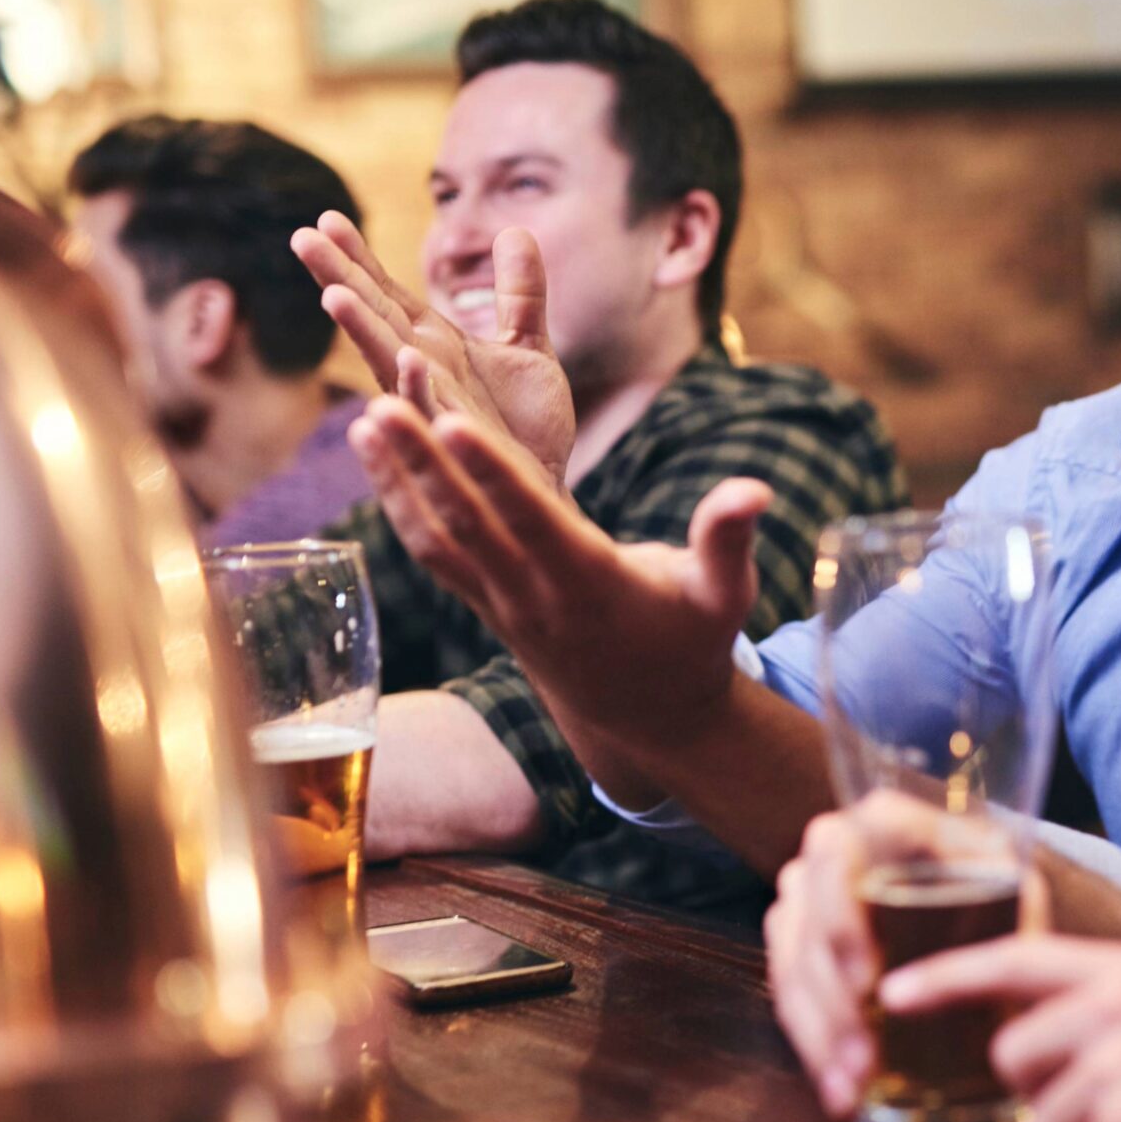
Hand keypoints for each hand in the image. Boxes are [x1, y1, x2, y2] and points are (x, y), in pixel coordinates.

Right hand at [291, 211, 573, 488]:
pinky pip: (431, 412)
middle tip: (301, 237)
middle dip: (338, 278)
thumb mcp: (529, 344)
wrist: (546, 484)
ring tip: (334, 295)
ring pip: (388, 364)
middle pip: (373, 318)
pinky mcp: (454, 440)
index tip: (327, 217)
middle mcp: (421, 371)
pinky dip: (416, 389)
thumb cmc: (527, 423)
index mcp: (433, 344)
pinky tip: (409, 359)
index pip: (387, 293)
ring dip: (361, 332)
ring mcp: (432, 406)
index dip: (358, 257)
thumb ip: (520, 293)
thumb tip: (516, 230)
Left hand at [346, 400, 769, 754]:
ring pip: (437, 538)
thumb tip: (756, 489)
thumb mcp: (725, 596)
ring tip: (364, 419)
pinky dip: (402, 504)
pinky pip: (435, 552)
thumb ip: (729, 540)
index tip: (454, 421)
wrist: (650, 717)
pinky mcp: (487, 603)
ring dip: (396, 480)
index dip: (491, 474)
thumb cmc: (692, 643)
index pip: (531, 522)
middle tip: (381, 404)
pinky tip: (378, 459)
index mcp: (590, 585)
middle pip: (467, 524)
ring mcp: (503, 604)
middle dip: (422, 464)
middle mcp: (534, 596)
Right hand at [767, 793, 1048, 1117]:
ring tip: (853, 1086)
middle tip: (863, 1057)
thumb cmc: (999, 892)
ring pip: (792, 966)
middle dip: (831, 999)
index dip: (841, 920)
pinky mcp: (797, 945)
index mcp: (881, 822)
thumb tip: (1015, 960)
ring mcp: (807, 897)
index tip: (867, 983)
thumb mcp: (1015, 886)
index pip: (838, 857)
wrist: (979, 906)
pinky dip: (813, 1047)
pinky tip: (840, 1092)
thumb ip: (1015, 905)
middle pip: (807, 922)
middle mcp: (832, 850)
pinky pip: (789, 995)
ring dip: (820, 1034)